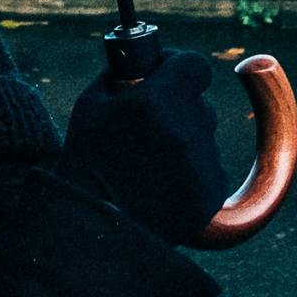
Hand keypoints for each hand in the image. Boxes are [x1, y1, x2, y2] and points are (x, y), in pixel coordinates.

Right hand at [54, 49, 229, 246]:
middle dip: (178, 108)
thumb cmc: (84, 166)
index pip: (194, 65)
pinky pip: (209, 170)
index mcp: (156, 102)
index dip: (178, 69)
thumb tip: (144, 62)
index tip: (164, 78)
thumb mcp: (89, 107)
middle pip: (199, 104)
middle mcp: (187, 131)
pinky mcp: (212, 196)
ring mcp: (203, 166)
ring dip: (184, 142)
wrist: (93, 234)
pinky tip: (161, 187)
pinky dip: (191, 174)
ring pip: (204, 138)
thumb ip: (121, 76)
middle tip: (147, 128)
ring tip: (149, 166)